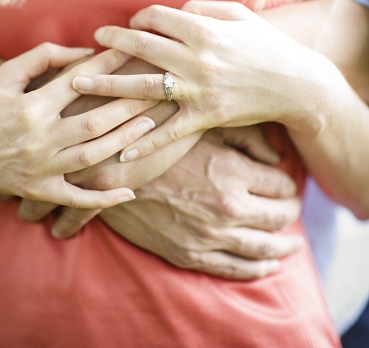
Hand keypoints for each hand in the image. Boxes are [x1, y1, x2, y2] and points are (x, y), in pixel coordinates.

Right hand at [0, 43, 158, 207]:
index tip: (132, 50)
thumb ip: (43, 58)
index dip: (107, 65)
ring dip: (124, 140)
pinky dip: (102, 198)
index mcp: (30, 106)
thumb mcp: (5, 75)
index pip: (77, 81)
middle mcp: (37, 137)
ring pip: (91, 155)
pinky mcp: (38, 190)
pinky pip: (75, 198)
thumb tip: (84, 52)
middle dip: (128, 104)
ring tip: (150, 125)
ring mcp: (40, 167)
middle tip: (157, 90)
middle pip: (94, 121)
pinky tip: (128, 191)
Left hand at [71, 0, 341, 160]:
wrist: (298, 86)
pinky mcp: (204, 117)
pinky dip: (144, 143)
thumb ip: (201, 9)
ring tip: (78, 84)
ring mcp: (198, 90)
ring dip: (107, 85)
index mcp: (203, 30)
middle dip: (110, 45)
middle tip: (88, 46)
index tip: (126, 26)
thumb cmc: (267, 46)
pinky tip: (119, 151)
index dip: (136, 19)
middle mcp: (196, 59)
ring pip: (143, 87)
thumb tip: (170, 10)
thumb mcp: (238, 16)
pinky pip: (168, 132)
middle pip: (141, 48)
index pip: (155, 18)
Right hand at [98, 127, 302, 278]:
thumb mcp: (199, 128)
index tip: (286, 183)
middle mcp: (227, 207)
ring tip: (290, 243)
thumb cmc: (153, 144)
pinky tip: (268, 263)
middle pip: (280, 216)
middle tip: (291, 208)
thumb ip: (243, 138)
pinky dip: (258, 268)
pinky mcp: (190, 254)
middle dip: (290, 212)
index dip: (288, 183)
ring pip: (265, 247)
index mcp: (231, 173)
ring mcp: (209, 235)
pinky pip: (236, 268)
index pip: (282, 185)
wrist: (105, 174)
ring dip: (284, 246)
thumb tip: (276, 157)